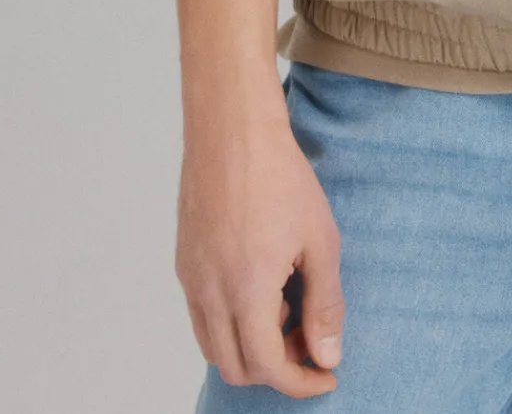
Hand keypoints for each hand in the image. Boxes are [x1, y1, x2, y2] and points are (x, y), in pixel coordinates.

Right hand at [176, 108, 344, 397]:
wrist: (232, 129)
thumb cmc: (281, 176)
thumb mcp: (320, 240)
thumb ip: (325, 304)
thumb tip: (327, 356)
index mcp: (244, 291)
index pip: (267, 367)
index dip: (300, 382)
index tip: (326, 375)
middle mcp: (208, 292)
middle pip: (236, 367)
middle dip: (277, 366)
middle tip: (310, 337)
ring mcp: (190, 278)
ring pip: (214, 345)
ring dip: (251, 345)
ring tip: (287, 306)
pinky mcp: (184, 262)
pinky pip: (202, 315)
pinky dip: (231, 321)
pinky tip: (262, 283)